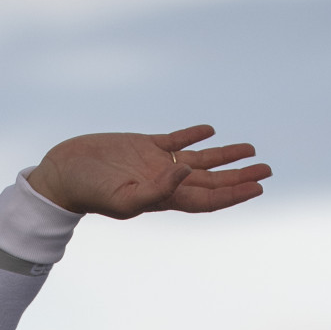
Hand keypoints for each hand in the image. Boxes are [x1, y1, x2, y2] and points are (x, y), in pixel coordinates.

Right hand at [27, 125, 270, 219]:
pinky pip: (176, 139)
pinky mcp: (143, 144)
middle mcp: (165, 181)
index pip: (208, 198)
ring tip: (251, 150)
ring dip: (226, 157)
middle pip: (212, 181)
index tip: (258, 186)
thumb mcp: (123, 196)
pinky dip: (194, 135)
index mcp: (165, 197)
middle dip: (240, 176)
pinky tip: (210, 131)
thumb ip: (157, 189)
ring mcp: (155, 162)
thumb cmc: (89, 192)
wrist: (62, 176)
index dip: (234, 194)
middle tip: (268, 170)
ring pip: (199, 160)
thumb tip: (187, 172)